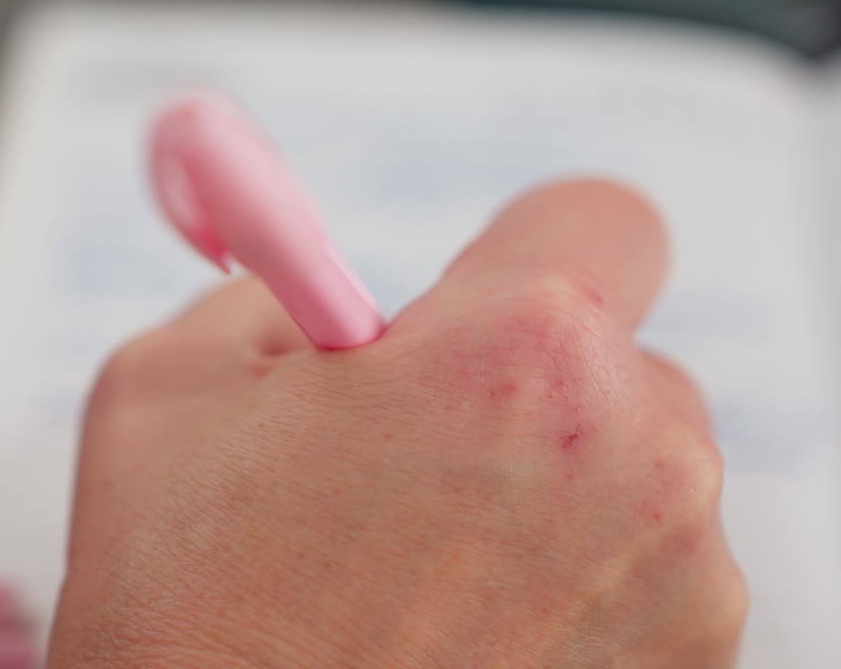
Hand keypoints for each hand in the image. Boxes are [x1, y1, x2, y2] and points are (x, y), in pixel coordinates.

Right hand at [50, 180, 746, 667]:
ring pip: (632, 470)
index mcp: (514, 355)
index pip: (600, 219)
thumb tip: (319, 289)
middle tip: (410, 451)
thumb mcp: (165, 391)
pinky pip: (642, 572)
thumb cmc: (187, 616)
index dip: (528, 247)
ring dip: (545, 488)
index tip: (476, 298)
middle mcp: (635, 461)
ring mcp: (682, 584)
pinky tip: (463, 628)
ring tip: (421, 563)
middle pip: (615, 357)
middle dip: (517, 384)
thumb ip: (264, 294)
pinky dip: (570, 580)